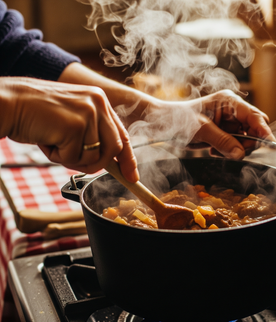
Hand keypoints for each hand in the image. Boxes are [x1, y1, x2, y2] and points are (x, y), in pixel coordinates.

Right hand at [0, 77, 138, 181]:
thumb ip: (92, 133)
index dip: (128, 159)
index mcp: (99, 100)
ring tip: (54, 141)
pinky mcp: (76, 125)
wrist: (7, 102)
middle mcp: (98, 104)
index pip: (122, 134)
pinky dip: (58, 156)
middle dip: (97, 164)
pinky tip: (46, 140)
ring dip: (72, 158)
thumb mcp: (72, 117)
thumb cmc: (35, 114)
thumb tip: (110, 161)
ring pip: (95, 157)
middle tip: (71, 159)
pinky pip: (74, 157)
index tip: (132, 176)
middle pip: (114, 149)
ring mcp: (89, 113)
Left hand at [180, 90, 274, 158]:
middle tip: (234, 151)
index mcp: (229, 102)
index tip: (270, 144)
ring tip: (216, 150)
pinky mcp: (225, 134)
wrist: (162, 125)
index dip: (263, 130)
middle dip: (248, 142)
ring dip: (236, 149)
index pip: (254, 116)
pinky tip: (213, 150)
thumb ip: (223, 141)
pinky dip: (229, 152)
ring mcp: (229, 123)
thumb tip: (241, 154)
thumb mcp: (201, 130)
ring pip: (247, 140)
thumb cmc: (178, 120)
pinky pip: (236, 146)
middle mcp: (233, 111)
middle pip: (255, 129)